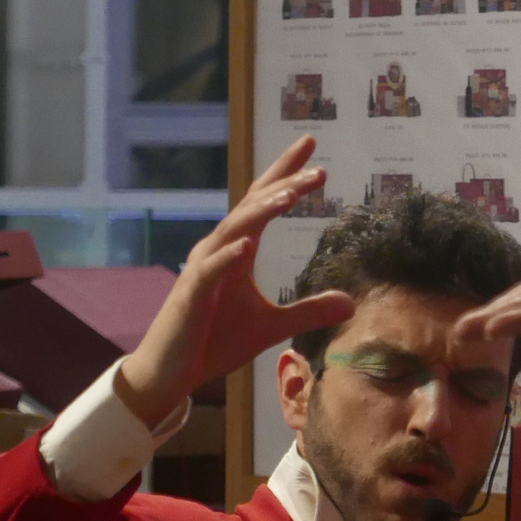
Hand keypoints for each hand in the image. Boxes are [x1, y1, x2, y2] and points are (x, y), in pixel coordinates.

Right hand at [116, 136, 355, 426]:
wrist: (170, 373)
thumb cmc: (214, 342)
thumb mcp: (272, 327)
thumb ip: (309, 311)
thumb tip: (350, 303)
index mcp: (237, 250)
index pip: (262, 202)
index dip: (284, 173)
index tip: (310, 146)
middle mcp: (218, 250)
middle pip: (252, 206)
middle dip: (283, 184)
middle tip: (318, 168)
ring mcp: (202, 271)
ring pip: (233, 231)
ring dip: (260, 212)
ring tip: (290, 195)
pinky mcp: (190, 297)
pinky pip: (210, 271)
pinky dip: (227, 256)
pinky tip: (247, 245)